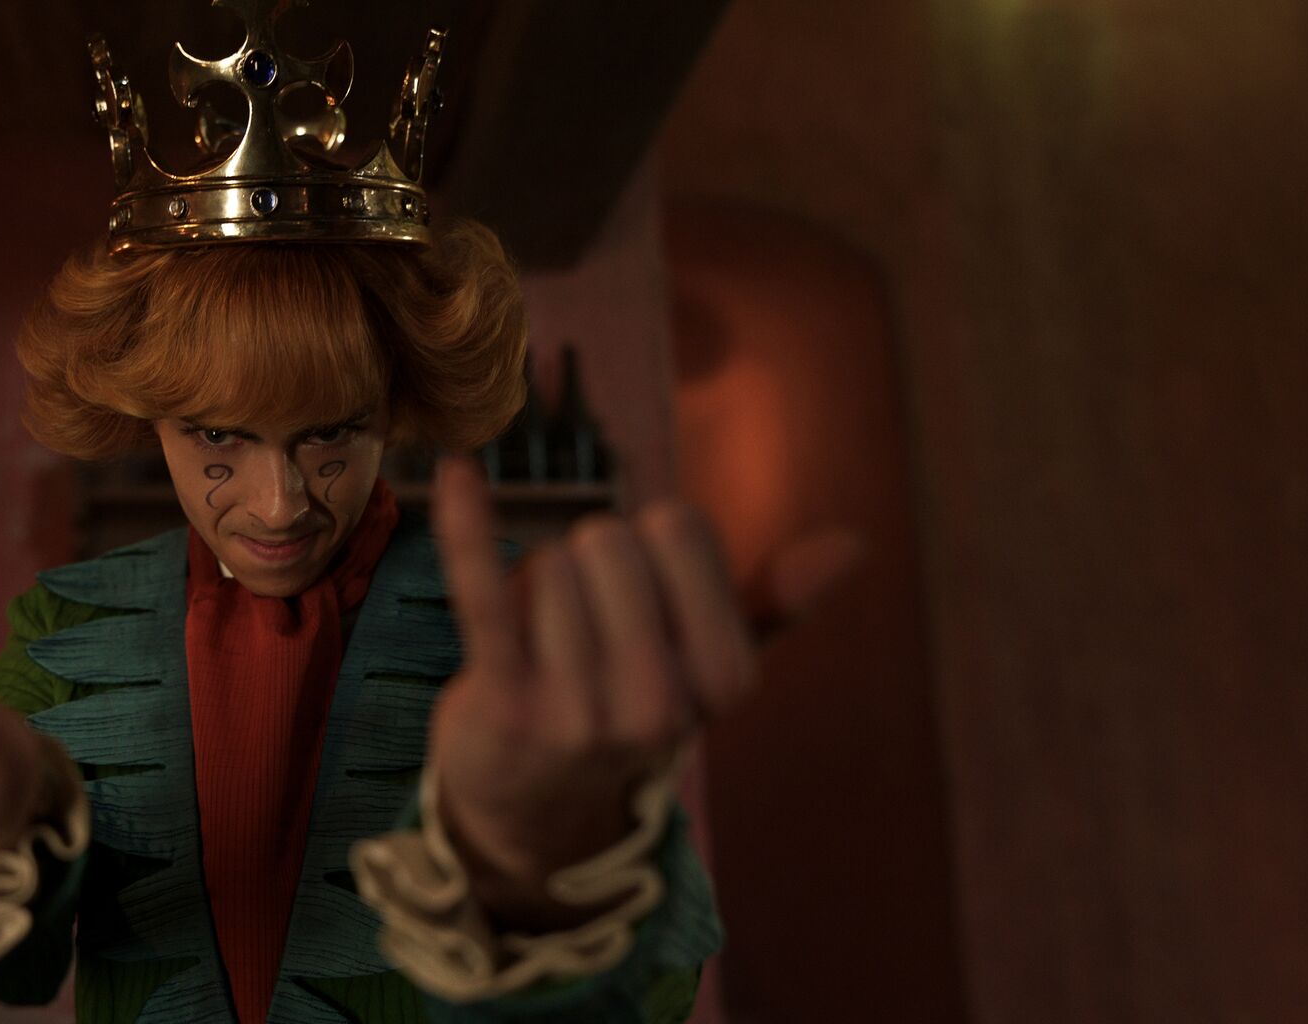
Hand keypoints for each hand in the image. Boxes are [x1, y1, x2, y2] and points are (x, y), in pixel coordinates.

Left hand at [426, 456, 859, 928]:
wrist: (534, 808)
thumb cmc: (626, 707)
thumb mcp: (707, 667)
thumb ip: (770, 603)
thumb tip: (852, 544)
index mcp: (724, 681)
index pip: (680, 530)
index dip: (649, 544)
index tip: (640, 598)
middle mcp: (659, 703)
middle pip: (609, 540)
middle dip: (586, 560)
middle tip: (581, 623)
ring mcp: (578, 708)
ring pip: (548, 563)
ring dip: (533, 585)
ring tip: (540, 644)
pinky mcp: (501, 700)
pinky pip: (482, 588)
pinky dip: (466, 525)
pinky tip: (455, 474)